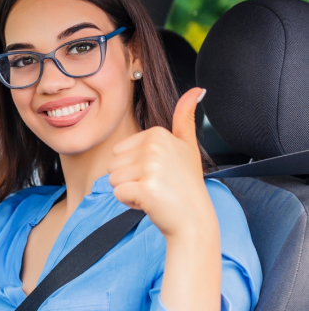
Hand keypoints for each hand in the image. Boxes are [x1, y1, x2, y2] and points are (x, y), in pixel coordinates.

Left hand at [107, 88, 215, 239]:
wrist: (194, 220)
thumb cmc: (185, 185)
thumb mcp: (187, 146)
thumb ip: (185, 117)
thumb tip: (197, 90)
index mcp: (158, 134)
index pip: (120, 151)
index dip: (134, 167)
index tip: (158, 173)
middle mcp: (154, 147)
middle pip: (113, 164)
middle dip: (129, 179)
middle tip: (155, 185)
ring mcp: (150, 167)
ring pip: (113, 179)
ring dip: (129, 191)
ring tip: (153, 193)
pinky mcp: (145, 188)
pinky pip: (118, 194)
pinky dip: (129, 203)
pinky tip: (150, 203)